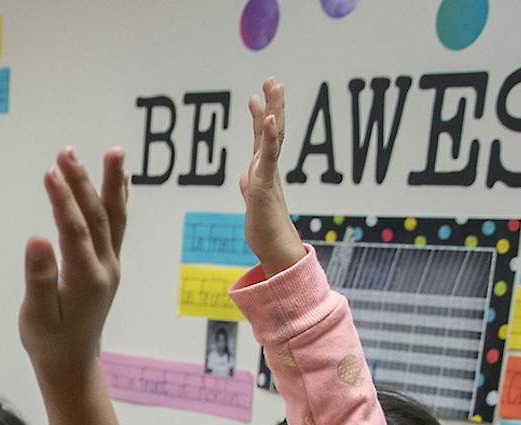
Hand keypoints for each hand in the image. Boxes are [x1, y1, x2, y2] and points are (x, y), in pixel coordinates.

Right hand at [17, 147, 128, 381]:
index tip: (50, 172)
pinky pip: (118, 226)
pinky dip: (119, 200)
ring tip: (113, 151)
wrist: (72, 363)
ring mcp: (112, 265)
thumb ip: (39, 278)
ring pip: (114, 217)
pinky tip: (121, 179)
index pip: (75, 232)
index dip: (62, 201)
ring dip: (111, 183)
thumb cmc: (49, 342)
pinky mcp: (110, 265)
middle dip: (82, 182)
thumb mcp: (37, 316)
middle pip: (97, 217)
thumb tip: (37, 239)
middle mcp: (106, 268)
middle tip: (67, 152)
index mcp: (86, 281)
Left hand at [241, 78, 302, 274]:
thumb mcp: (252, 201)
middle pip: (273, 130)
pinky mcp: (264, 185)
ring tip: (275, 87)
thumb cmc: (265, 227)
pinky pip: (268, 157)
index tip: (258, 95)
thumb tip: (245, 178)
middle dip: (273, 104)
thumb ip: (250, 185)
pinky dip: (271, 136)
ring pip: (273, 137)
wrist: (274, 249)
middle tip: (273, 80)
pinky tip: (272, 119)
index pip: (264, 137)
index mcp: (264, 170)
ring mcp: (267, 175)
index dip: (262, 115)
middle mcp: (268, 168)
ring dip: (274, 110)